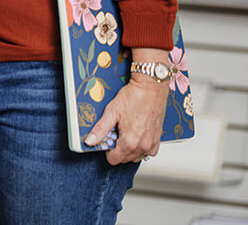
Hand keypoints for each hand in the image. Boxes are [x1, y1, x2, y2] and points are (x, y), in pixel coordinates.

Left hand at [85, 48, 168, 164]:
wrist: (151, 87)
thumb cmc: (133, 96)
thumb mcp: (112, 112)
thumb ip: (100, 129)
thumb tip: (90, 141)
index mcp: (129, 142)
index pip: (114, 159)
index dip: (107, 150)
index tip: (107, 139)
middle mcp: (142, 146)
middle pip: (125, 159)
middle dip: (118, 149)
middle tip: (116, 132)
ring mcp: (152, 143)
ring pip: (136, 156)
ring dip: (129, 149)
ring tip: (126, 132)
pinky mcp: (158, 139)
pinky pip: (149, 152)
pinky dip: (141, 147)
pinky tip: (137, 134)